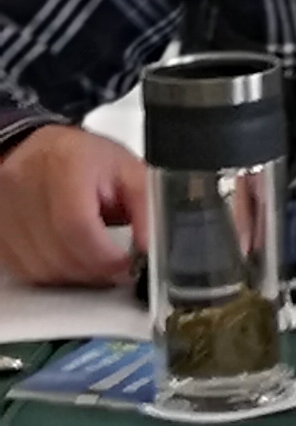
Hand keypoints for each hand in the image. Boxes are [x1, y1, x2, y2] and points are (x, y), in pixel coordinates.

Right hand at [0, 124, 149, 287]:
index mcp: (63, 166)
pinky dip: (50, 273)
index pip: (76, 225)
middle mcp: (24, 187)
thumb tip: (151, 247)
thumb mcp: (128, 170)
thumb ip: (147, 207)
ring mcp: (4, 210)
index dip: (104, 256)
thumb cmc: (86, 159)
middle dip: (94, 270)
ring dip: (73, 275)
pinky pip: (23, 270)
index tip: (127, 264)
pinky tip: (70, 259)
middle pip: (57, 252)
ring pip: (39, 268)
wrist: (41, 150)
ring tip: (95, 261)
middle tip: (117, 267)